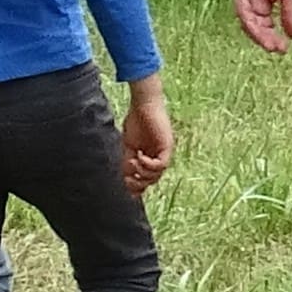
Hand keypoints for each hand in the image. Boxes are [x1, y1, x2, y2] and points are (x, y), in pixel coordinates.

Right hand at [118, 78, 175, 193]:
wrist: (143, 105)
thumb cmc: (135, 121)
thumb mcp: (128, 146)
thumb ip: (128, 162)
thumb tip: (124, 179)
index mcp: (149, 158)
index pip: (146, 179)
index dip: (136, 186)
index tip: (125, 184)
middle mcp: (158, 157)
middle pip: (152, 180)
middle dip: (138, 183)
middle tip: (128, 178)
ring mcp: (164, 153)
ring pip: (157, 175)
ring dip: (142, 173)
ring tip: (133, 162)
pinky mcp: (167, 147)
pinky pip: (161, 164)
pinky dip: (149, 165)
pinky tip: (140, 157)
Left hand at [232, 0, 291, 53]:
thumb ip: (289, 14)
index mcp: (263, 5)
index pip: (266, 27)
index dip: (274, 38)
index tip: (285, 49)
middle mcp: (251, 4)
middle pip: (256, 28)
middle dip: (267, 40)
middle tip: (278, 50)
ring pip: (248, 23)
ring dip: (258, 35)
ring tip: (270, 45)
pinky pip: (242, 10)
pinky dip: (249, 22)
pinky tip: (258, 30)